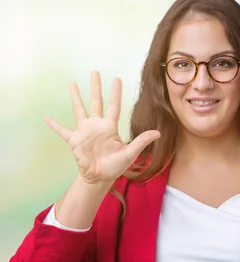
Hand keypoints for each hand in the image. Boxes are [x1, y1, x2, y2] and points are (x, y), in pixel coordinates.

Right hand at [44, 71, 160, 184]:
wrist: (99, 177)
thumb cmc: (115, 166)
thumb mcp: (130, 153)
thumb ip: (141, 141)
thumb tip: (158, 133)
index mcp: (110, 127)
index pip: (114, 105)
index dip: (115, 92)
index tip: (116, 78)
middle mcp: (97, 125)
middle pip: (96, 101)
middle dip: (96, 86)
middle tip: (95, 71)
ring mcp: (85, 131)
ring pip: (80, 109)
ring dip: (76, 96)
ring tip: (73, 83)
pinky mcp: (74, 140)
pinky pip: (62, 130)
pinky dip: (54, 124)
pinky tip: (45, 117)